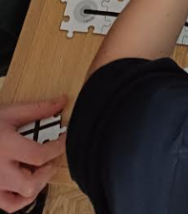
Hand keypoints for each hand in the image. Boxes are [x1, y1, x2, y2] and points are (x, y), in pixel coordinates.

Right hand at [0, 98, 65, 212]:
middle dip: (46, 172)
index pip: (38, 155)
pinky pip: (9, 205)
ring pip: (20, 198)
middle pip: (30, 183)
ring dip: (36, 185)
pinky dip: (21, 199)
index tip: (64, 140)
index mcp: (6, 147)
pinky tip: (25, 184)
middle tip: (50, 160)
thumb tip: (61, 102)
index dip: (58, 148)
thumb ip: (37, 109)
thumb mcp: (10, 112)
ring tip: (37, 171)